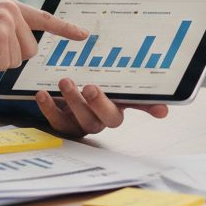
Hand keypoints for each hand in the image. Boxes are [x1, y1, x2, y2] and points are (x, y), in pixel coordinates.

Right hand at [0, 0, 87, 71]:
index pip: (44, 18)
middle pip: (29, 51)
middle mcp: (12, 10)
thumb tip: (22, 51)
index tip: (84, 35)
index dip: (65, 28)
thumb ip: (6, 29)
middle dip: (7, 56)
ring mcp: (7, 22)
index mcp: (10, 6)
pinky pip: (1, 65)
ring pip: (16, 60)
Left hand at [35, 78, 168, 135]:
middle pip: (106, 118)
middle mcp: (102, 119)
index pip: (140, 107)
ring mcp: (82, 124)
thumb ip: (130, 87)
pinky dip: (49, 108)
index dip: (149, 110)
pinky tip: (42, 94)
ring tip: (65, 81)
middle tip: (91, 87)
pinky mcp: (63, 124)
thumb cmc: (93, 85)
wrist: (64, 88)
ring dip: (72, 101)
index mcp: (118, 106)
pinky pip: (57, 122)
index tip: (161, 111)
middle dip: (99, 104)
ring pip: (80, 120)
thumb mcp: (111, 82)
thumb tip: (163, 102)